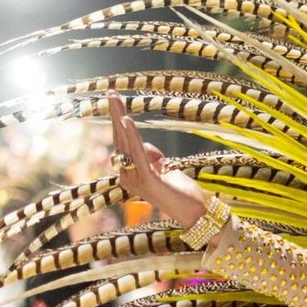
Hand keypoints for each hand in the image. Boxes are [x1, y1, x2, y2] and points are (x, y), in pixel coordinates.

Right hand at [108, 91, 210, 227]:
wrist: (195, 213)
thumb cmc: (181, 192)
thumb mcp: (165, 168)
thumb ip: (153, 156)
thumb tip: (143, 143)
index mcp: (130, 174)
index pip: (122, 143)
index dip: (118, 122)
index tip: (115, 101)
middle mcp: (127, 177)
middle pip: (119, 140)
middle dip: (115, 115)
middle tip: (111, 93)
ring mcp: (135, 179)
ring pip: (125, 144)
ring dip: (120, 119)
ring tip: (116, 100)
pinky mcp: (147, 180)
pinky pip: (137, 154)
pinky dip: (132, 136)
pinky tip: (128, 121)